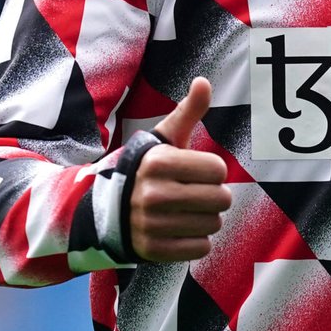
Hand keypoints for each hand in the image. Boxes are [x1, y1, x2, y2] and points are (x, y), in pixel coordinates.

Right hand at [129, 76, 231, 261]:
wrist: (109, 209)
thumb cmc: (148, 169)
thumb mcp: (164, 139)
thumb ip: (188, 111)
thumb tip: (203, 80)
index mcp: (158, 162)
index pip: (218, 169)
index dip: (213, 170)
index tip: (196, 171)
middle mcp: (152, 194)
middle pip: (220, 199)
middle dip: (214, 195)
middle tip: (196, 193)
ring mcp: (151, 225)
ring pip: (213, 224)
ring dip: (207, 218)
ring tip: (187, 211)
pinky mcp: (153, 250)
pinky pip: (201, 248)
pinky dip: (197, 240)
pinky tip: (180, 229)